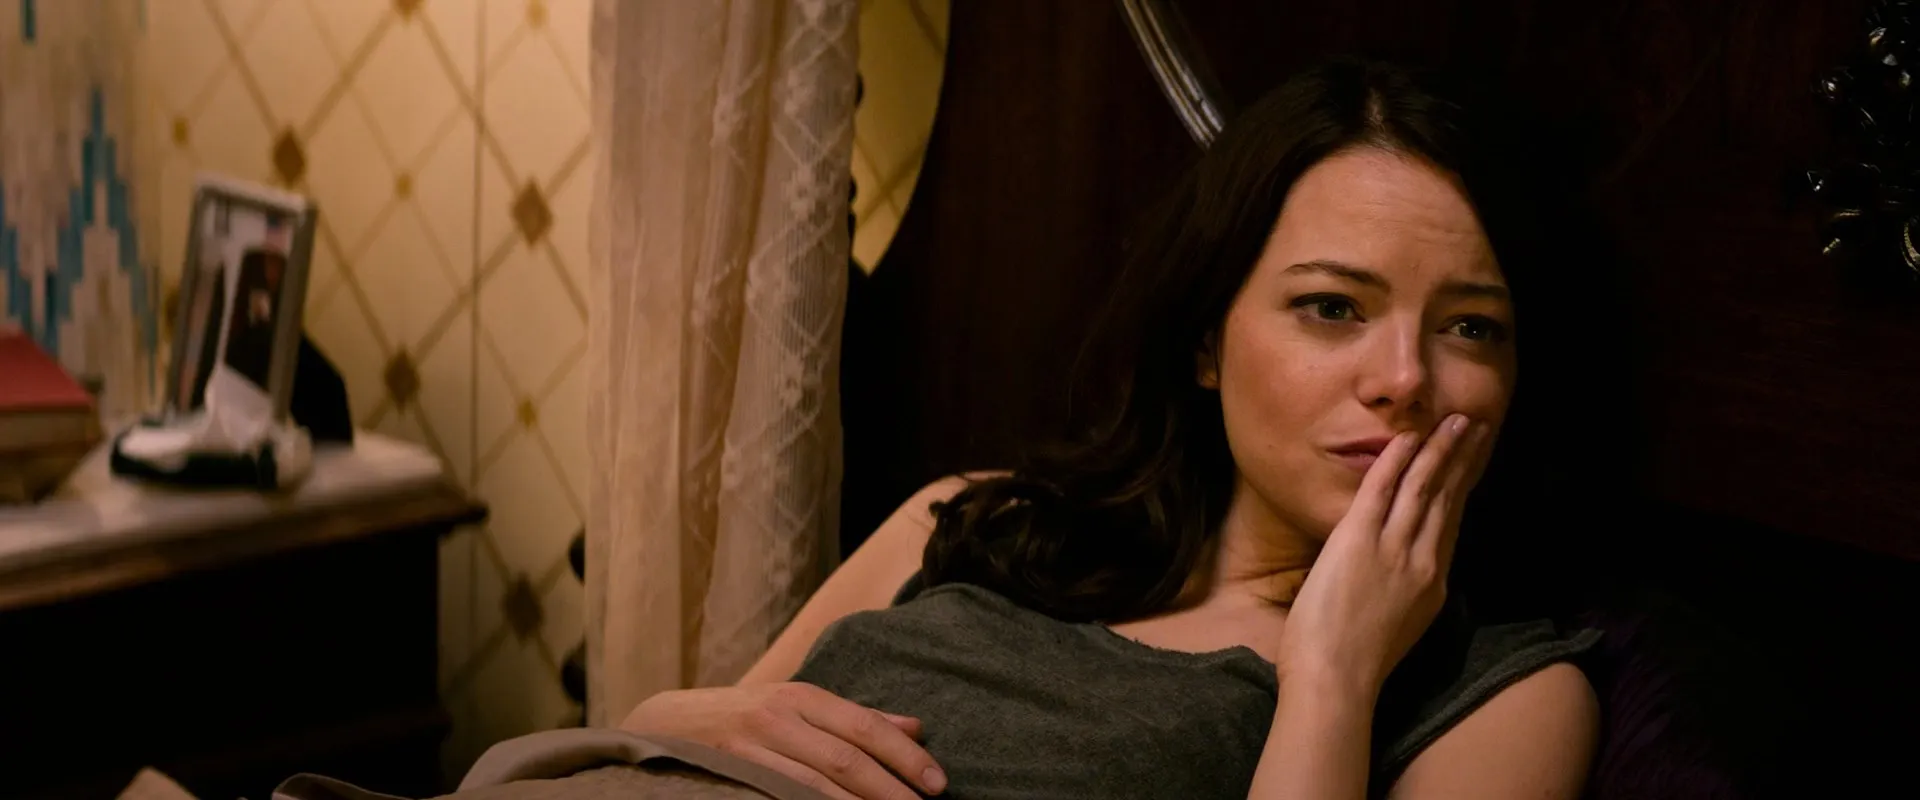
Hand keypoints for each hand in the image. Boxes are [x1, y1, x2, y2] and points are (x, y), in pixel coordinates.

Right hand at [619, 682, 946, 799]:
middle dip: (890, 789)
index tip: (937, 783)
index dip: (905, 756)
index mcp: (802, 697)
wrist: (667, 722)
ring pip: (815, 785)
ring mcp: (753, 748)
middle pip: (846, 759)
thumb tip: (915, 728)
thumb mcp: (798, 706)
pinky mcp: (733, 773)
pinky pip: (781, 797)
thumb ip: (854, 718)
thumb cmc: (746, 717)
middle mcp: (779, 717)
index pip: (866, 726)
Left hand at [1276, 414, 1491, 696]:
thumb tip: (1403, 575)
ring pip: (1423, 487)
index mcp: (1432, 584)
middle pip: (1447, 498)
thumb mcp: (1398, 627)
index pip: (1451, 523)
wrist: (1336, 681)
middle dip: (1461, 457)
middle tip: (1475, 424)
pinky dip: (1395, 461)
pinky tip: (1407, 438)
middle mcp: (1422, 561)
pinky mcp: (1358, 540)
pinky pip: (1381, 490)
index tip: (1471, 461)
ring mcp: (1392, 548)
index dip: (1462, 487)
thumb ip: (1406, 594)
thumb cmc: (1353, 666)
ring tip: (1454, 421)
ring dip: (1439, 449)